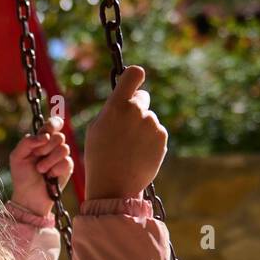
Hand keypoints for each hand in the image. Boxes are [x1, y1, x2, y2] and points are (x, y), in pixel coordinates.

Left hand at [9, 115, 73, 216]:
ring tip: (41, 170)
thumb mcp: (17, 156)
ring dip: (49, 160)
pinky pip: (67, 162)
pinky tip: (50, 176)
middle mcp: (53, 146)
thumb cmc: (22, 176)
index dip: (54, 124)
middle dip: (46, 147)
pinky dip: (55, 169)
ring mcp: (61, 157)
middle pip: (59, 136)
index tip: (48, 130)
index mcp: (41, 140)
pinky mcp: (67, 168)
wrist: (29, 196)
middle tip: (37, 156)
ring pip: (64, 148)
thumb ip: (27, 142)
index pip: (53, 125)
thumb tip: (44, 136)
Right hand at [83, 65, 167, 200]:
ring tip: (129, 147)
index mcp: (116, 106)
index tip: (134, 81)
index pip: (134, 74)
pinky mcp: (162, 137)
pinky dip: (150, 140)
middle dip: (136, 108)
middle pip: (142, 98)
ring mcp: (152, 124)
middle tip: (125, 129)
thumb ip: (113, 108)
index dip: (135, 76)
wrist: (114, 186)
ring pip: (149, 117)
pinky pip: (156, 132)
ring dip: (142, 127)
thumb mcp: (97, 128)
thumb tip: (128, 97)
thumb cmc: (100, 156)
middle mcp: (136, 112)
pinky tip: (139, 153)